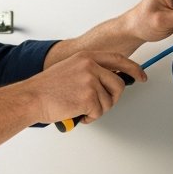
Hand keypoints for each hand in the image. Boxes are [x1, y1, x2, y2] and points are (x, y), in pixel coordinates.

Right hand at [21, 51, 146, 124]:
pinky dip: (89, 117)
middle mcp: (90, 65)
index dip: (134, 69)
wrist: (31, 98)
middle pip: (118, 84)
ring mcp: (90, 80)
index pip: (119, 60)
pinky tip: (77, 112)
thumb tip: (109, 81)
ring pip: (109, 101)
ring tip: (80, 108)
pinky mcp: (88, 96)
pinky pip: (99, 112)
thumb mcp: (70, 69)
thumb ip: (90, 70)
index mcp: (86, 57)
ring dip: (97, 110)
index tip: (141, 76)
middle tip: (98, 104)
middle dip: (112, 98)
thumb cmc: (46, 88)